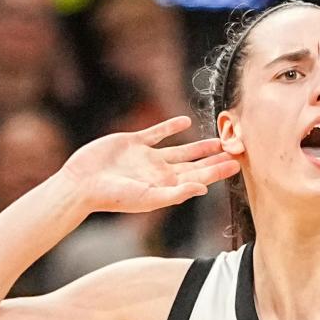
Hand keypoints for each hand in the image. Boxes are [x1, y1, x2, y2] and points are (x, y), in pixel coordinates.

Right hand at [60, 117, 239, 215]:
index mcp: (166, 186)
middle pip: (195, 164)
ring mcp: (147, 157)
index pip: (199, 177)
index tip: (237, 164)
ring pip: (180, 149)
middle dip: (215, 159)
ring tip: (218, 140)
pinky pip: (157, 133)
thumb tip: (203, 189)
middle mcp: (160, 172)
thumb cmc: (114, 197)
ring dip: (199, 145)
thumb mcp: (148, 198)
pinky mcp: (133, 142)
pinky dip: (170, 127)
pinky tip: (185, 121)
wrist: (83, 183)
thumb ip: (176, 194)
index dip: (218, 171)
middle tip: (236, 150)